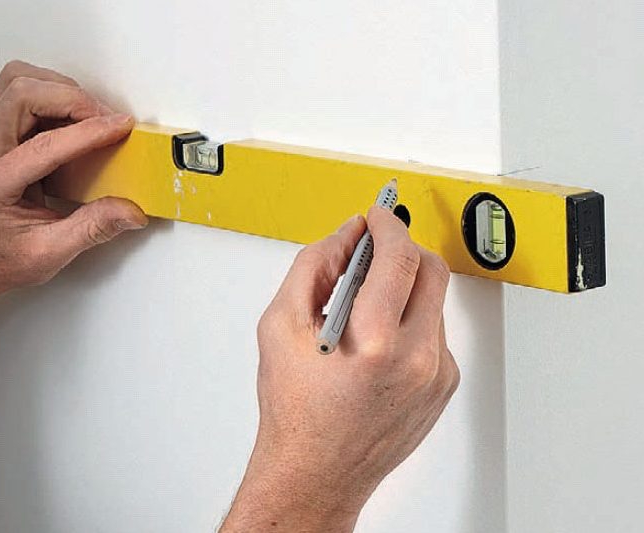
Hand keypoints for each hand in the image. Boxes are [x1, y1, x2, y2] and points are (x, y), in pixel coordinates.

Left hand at [0, 60, 146, 306]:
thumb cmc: (0, 259)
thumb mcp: (49, 254)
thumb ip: (92, 229)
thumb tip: (131, 211)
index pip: (44, 145)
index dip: (88, 133)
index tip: (121, 128)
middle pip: (21, 94)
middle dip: (71, 98)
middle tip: (106, 119)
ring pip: (17, 82)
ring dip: (58, 90)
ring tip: (89, 116)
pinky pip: (19, 92)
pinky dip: (51, 95)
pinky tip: (72, 120)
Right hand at [221, 207, 459, 531]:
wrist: (316, 474)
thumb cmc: (296, 414)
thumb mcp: (281, 328)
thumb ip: (313, 267)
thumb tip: (343, 236)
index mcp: (375, 345)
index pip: (399, 257)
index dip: (387, 225)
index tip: (377, 216)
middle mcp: (417, 360)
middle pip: (431, 270)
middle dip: (402, 249)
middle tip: (372, 253)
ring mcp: (436, 375)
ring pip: (434, 300)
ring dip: (402, 288)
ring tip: (362, 309)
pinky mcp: (443, 385)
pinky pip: (435, 331)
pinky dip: (408, 320)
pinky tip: (376, 340)